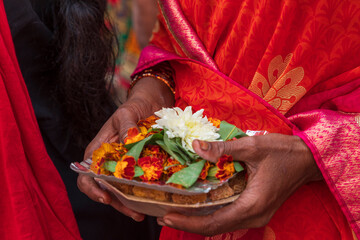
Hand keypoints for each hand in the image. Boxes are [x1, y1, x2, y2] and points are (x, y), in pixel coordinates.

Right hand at [77, 77, 173, 219]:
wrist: (150, 104)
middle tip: (134, 213)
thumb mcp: (126, 113)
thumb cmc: (133, 106)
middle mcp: (109, 161)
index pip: (86, 175)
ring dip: (130, 204)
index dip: (92, 189)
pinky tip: (152, 201)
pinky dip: (142, 194)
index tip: (106, 197)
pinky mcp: (139, 166)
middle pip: (105, 188)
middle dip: (117, 203)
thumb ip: (126, 125)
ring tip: (143, 214)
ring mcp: (124, 166)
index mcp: (98, 150)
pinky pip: (138, 183)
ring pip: (122, 190)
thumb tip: (128, 141)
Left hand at [157, 133, 322, 235]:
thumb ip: (223, 147)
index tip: (167, 217)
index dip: (188, 223)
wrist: (308, 159)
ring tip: (175, 211)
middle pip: (215, 228)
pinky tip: (197, 205)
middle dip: (188, 223)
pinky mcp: (254, 208)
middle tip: (164, 214)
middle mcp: (253, 216)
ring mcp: (255, 215)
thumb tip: (195, 146)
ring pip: (221, 224)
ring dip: (197, 220)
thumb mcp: (253, 146)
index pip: (214, 222)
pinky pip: (228, 216)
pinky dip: (210, 214)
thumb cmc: (284, 153)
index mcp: (252, 205)